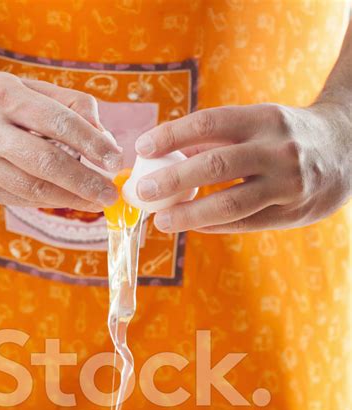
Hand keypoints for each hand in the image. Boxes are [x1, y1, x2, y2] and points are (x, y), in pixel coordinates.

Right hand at [0, 70, 121, 209]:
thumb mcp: (24, 88)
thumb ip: (69, 107)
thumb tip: (106, 141)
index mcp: (3, 97)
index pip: (58, 123)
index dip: (92, 143)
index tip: (114, 159)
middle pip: (47, 164)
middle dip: (85, 182)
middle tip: (110, 193)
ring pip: (33, 189)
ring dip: (69, 199)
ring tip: (94, 201)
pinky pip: (18, 199)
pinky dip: (46, 201)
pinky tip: (64, 199)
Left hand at [134, 103, 350, 232]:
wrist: (347, 151)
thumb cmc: (286, 137)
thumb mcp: (258, 124)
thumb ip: (216, 139)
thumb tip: (165, 156)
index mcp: (263, 118)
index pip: (209, 123)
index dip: (172, 135)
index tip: (142, 147)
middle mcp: (277, 149)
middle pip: (216, 165)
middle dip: (173, 179)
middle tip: (143, 191)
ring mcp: (287, 183)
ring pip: (231, 203)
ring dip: (191, 214)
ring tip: (163, 221)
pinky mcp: (292, 212)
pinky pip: (245, 223)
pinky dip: (215, 225)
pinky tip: (194, 226)